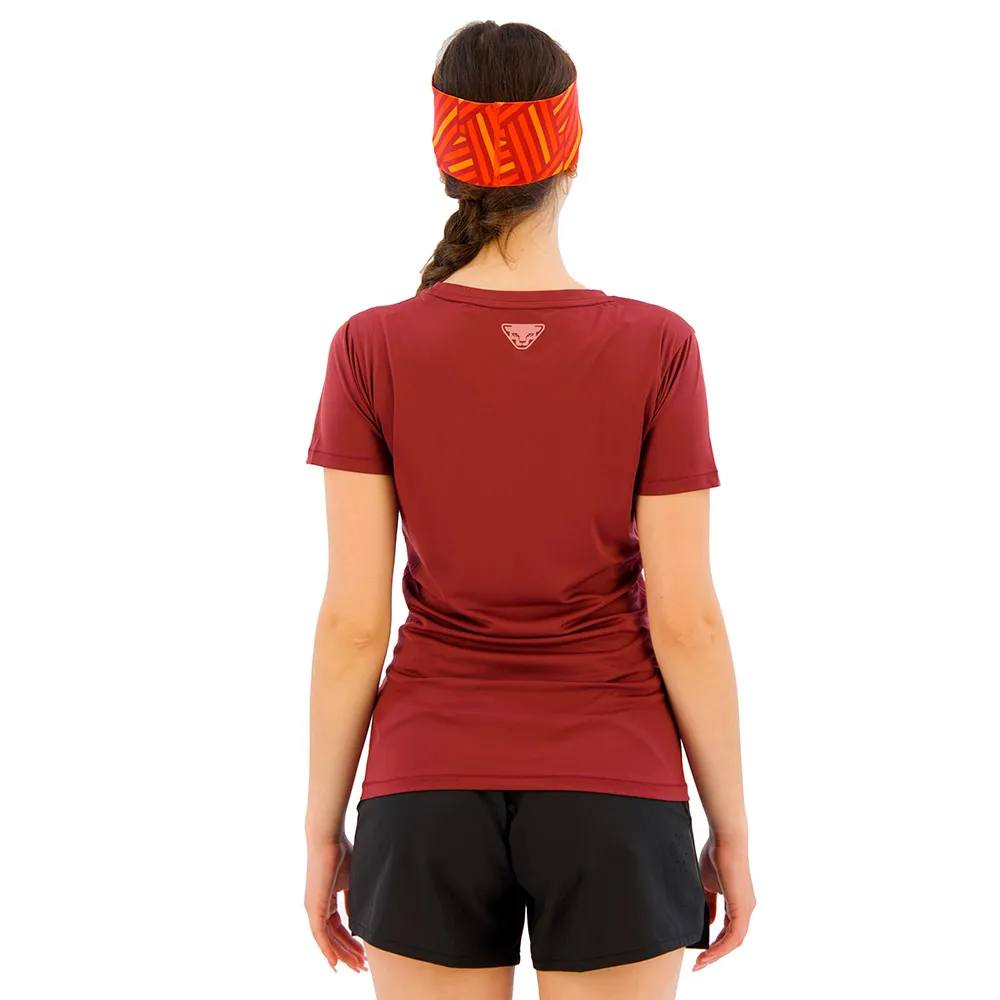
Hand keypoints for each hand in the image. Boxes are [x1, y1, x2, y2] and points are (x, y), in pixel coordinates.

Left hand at [304, 834, 367, 973]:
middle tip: (363, 966)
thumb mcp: (352, 880)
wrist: (329, 838)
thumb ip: (353, 900)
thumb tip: (358, 918)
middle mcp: (317, 907)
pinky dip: (328, 950)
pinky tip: (336, 963)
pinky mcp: (313, 907)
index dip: (352, 942)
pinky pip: (320, 936)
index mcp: (326, 900)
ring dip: (342, 954)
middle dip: (349, 953)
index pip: (339, 928)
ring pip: (328, 940)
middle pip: (334, 938)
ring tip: (358, 966)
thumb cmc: (342, 851)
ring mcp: (314, 908)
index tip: (364, 953)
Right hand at [692, 834, 755, 970]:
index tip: (700, 951)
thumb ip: (709, 904)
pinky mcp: (743, 908)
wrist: (725, 840)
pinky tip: (708, 953)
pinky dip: (721, 947)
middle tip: (699, 964)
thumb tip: (708, 922)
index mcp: (737, 902)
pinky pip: (734, 936)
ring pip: (733, 941)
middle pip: (731, 940)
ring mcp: (746, 909)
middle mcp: (745, 908)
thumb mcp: (708, 885)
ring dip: (717, 954)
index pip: (727, 929)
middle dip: (714, 953)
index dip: (714, 942)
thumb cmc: (715, 856)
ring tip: (701, 963)